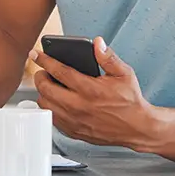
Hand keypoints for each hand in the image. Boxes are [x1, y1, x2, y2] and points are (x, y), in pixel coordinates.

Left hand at [32, 37, 158, 149]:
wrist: (138, 128)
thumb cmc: (131, 101)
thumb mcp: (124, 74)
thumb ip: (108, 57)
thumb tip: (98, 43)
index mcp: (90, 89)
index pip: (59, 71)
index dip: (45, 60)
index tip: (37, 54)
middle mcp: (79, 106)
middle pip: (46, 89)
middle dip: (40, 76)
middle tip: (42, 71)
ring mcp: (75, 121)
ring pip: (45, 105)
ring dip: (43, 93)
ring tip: (48, 86)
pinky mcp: (74, 132)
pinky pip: (52, 119)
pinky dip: (50, 108)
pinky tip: (56, 101)